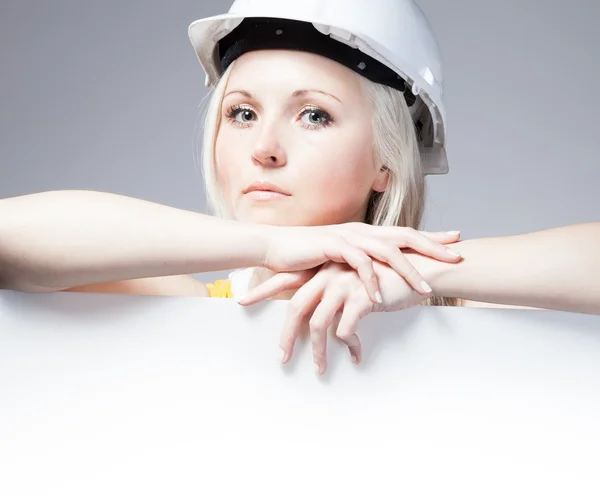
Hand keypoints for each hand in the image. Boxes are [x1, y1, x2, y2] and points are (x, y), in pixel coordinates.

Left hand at [239, 260, 429, 373]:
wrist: (418, 268)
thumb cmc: (385, 277)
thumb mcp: (355, 279)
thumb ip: (335, 291)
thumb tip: (321, 315)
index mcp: (323, 270)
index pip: (286, 281)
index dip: (263, 290)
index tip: (242, 301)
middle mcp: (329, 276)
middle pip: (296, 308)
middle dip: (287, 336)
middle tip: (282, 359)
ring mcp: (344, 285)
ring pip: (319, 324)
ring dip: (319, 351)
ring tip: (320, 370)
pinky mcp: (361, 298)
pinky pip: (346, 329)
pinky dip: (348, 345)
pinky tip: (356, 356)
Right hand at [262, 223, 460, 304]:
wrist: (276, 246)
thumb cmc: (307, 256)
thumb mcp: (340, 261)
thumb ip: (360, 266)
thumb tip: (379, 278)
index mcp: (366, 233)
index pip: (405, 233)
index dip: (431, 237)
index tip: (456, 241)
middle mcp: (362, 231)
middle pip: (406, 236)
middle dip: (433, 247)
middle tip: (456, 259)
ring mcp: (349, 237)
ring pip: (387, 251)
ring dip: (408, 271)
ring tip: (425, 290)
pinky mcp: (333, 246)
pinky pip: (359, 263)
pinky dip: (371, 280)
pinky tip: (379, 296)